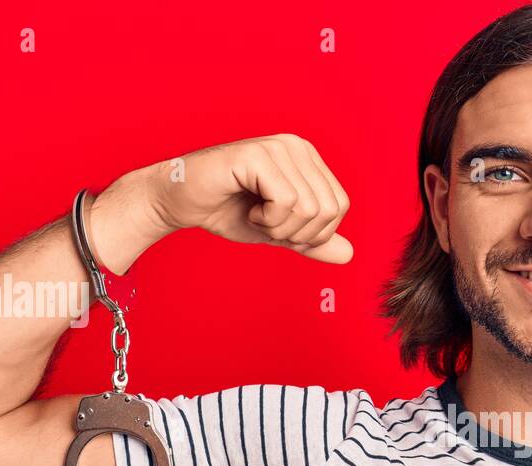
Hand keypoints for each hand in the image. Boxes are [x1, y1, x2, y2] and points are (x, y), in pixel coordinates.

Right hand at [140, 135, 352, 263]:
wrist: (183, 204)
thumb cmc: (229, 211)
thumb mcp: (280, 232)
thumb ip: (313, 241)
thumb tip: (348, 254)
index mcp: (308, 159)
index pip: (339, 206)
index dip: (314, 232)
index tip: (281, 226)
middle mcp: (297, 146)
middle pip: (328, 210)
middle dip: (298, 232)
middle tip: (267, 223)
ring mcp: (278, 146)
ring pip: (309, 208)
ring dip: (279, 227)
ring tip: (256, 214)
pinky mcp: (257, 155)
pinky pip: (287, 202)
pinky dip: (268, 220)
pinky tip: (248, 208)